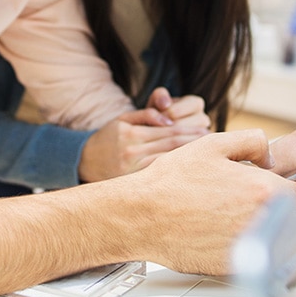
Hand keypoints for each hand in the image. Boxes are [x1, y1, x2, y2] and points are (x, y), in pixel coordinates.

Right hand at [76, 94, 210, 182]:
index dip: (189, 130)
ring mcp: (131, 168)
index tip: (205, 130)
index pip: (168, 130)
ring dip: (189, 158)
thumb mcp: (122, 119)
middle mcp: (131, 150)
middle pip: (171, 145)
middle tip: (212, 142)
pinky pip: (158, 176)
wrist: (83, 161)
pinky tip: (187, 171)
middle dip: (194, 143)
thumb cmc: (107, 138)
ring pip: (168, 161)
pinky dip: (175, 172)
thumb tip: (168, 118)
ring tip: (206, 156)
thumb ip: (146, 114)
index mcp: (130, 132)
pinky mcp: (131, 182)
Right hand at [119, 127, 295, 274]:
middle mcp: (265, 222)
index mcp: (265, 190)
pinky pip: (266, 263)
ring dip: (290, 237)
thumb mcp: (213, 145)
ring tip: (274, 226)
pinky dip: (266, 254)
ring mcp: (252, 248)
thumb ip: (250, 141)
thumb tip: (267, 145)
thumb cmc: (171, 184)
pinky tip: (249, 240)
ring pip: (291, 247)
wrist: (142, 217)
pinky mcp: (238, 268)